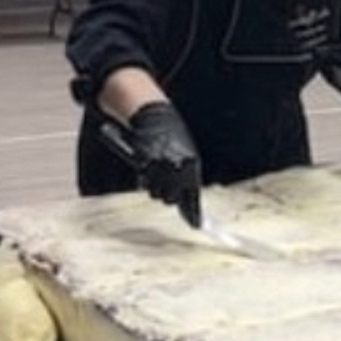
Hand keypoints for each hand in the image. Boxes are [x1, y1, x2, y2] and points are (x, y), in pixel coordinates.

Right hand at [127, 102, 201, 226]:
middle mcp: (177, 168)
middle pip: (172, 199)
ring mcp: (161, 168)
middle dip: (169, 196)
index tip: (196, 224)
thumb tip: (188, 194)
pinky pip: (145, 183)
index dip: (193, 212)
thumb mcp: (186, 152)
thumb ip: (187, 173)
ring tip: (155, 173)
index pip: (192, 195)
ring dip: (156, 189)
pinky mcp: (145, 165)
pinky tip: (147, 170)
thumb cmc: (173, 135)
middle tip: (165, 187)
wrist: (154, 116)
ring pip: (157, 194)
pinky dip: (144, 181)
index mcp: (191, 165)